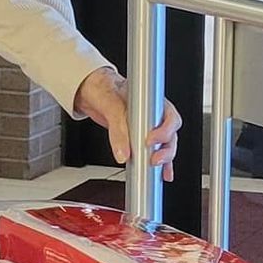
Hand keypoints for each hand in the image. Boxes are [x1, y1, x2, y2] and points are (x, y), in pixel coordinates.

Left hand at [75, 66, 181, 181]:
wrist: (92, 91)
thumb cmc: (104, 89)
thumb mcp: (110, 105)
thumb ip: (117, 128)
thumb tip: (123, 153)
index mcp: (153, 102)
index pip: (169, 118)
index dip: (164, 132)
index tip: (149, 142)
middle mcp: (154, 116)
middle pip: (170, 136)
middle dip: (165, 150)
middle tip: (152, 159)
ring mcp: (148, 128)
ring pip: (164, 146)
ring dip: (163, 160)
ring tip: (156, 169)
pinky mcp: (139, 139)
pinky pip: (153, 152)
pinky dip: (159, 164)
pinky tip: (161, 174)